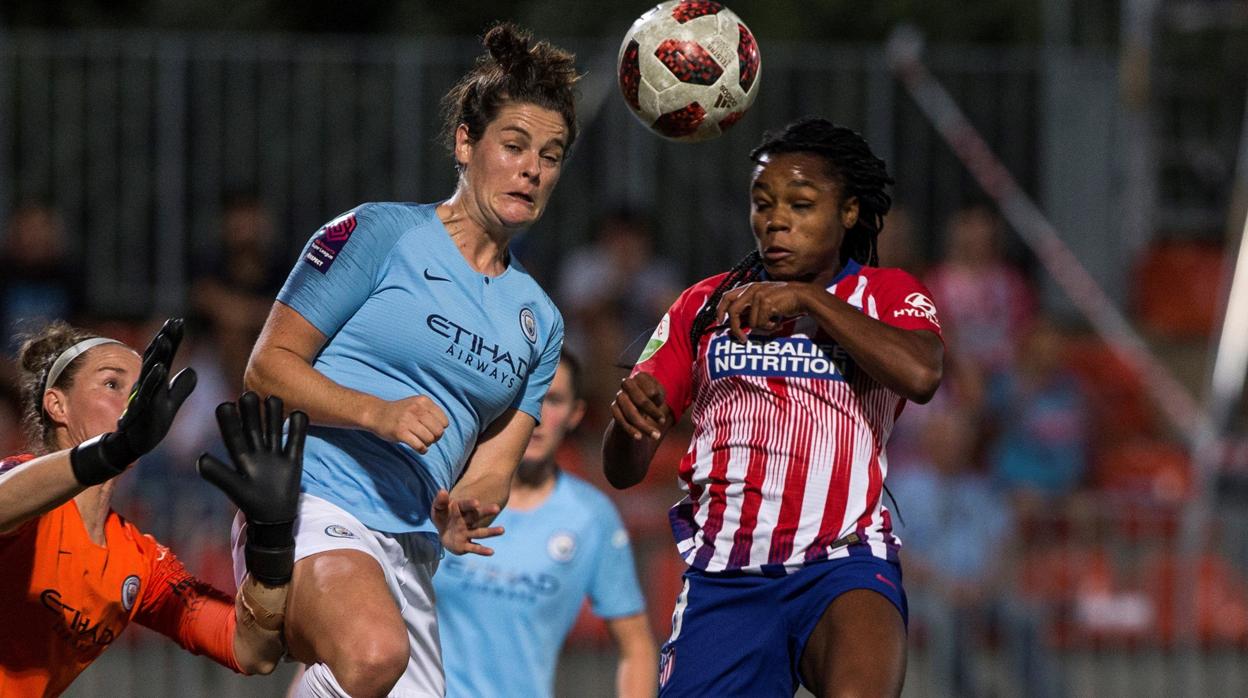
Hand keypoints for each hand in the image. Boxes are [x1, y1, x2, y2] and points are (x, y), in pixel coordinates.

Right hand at [69, 318, 197, 485]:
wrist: (132, 445)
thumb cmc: (150, 424)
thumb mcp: (170, 404)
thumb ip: (181, 387)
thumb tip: (192, 370)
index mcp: (155, 381)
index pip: (164, 356)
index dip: (171, 339)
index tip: (178, 321)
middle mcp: (147, 385)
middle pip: (156, 358)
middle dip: (164, 339)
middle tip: (174, 322)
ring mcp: (143, 397)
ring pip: (150, 372)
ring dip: (158, 355)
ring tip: (165, 338)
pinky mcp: (141, 411)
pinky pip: (148, 393)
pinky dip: (155, 380)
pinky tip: (162, 368)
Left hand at [198, 392, 307, 585]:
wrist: (274, 518)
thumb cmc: (251, 503)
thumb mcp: (234, 488)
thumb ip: (218, 474)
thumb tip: (199, 459)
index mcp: (241, 457)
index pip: (233, 434)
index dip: (229, 420)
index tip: (225, 405)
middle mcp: (257, 451)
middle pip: (254, 426)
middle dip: (252, 410)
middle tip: (249, 395)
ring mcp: (275, 454)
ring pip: (274, 428)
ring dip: (274, 414)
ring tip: (272, 399)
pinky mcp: (293, 459)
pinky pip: (296, 439)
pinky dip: (298, 427)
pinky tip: (298, 414)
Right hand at [367, 396, 448, 454]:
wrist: (377, 414)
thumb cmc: (400, 412)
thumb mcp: (416, 404)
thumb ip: (431, 412)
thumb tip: (444, 427)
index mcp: (423, 401)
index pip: (444, 421)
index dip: (440, 429)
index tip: (432, 430)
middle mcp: (416, 409)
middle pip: (438, 431)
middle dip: (435, 438)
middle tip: (428, 439)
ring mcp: (407, 421)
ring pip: (429, 439)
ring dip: (428, 444)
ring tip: (422, 442)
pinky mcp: (400, 432)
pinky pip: (419, 446)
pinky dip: (422, 450)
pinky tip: (419, 448)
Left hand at [431, 489, 502, 555]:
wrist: (444, 532)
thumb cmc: (442, 517)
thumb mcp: (438, 508)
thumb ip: (440, 501)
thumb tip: (442, 491)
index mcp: (460, 510)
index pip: (465, 505)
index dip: (470, 504)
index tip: (476, 503)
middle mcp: (467, 521)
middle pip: (477, 516)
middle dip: (486, 512)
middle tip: (497, 508)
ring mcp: (467, 533)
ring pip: (480, 533)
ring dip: (491, 532)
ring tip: (502, 530)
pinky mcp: (465, 546)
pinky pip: (474, 548)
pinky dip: (482, 550)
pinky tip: (491, 552)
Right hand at [610, 372, 671, 440]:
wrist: (636, 406)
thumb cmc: (652, 398)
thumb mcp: (659, 394)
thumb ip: (658, 395)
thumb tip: (654, 399)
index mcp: (640, 376)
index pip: (651, 390)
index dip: (658, 400)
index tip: (662, 405)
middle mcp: (627, 384)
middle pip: (639, 400)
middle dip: (652, 412)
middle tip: (663, 422)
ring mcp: (619, 396)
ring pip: (631, 412)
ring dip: (644, 426)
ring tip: (656, 435)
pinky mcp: (614, 408)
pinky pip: (621, 420)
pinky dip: (630, 429)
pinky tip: (639, 437)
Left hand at [715, 281, 813, 342]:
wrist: (803, 296)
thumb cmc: (785, 301)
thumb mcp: (765, 300)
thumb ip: (751, 308)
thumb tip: (737, 323)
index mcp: (750, 287)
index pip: (727, 296)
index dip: (720, 310)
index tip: (719, 321)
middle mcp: (752, 289)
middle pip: (733, 311)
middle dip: (735, 328)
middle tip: (742, 338)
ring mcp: (758, 295)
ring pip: (751, 322)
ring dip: (763, 327)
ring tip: (774, 322)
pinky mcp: (766, 303)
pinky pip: (761, 323)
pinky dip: (770, 327)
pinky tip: (778, 320)